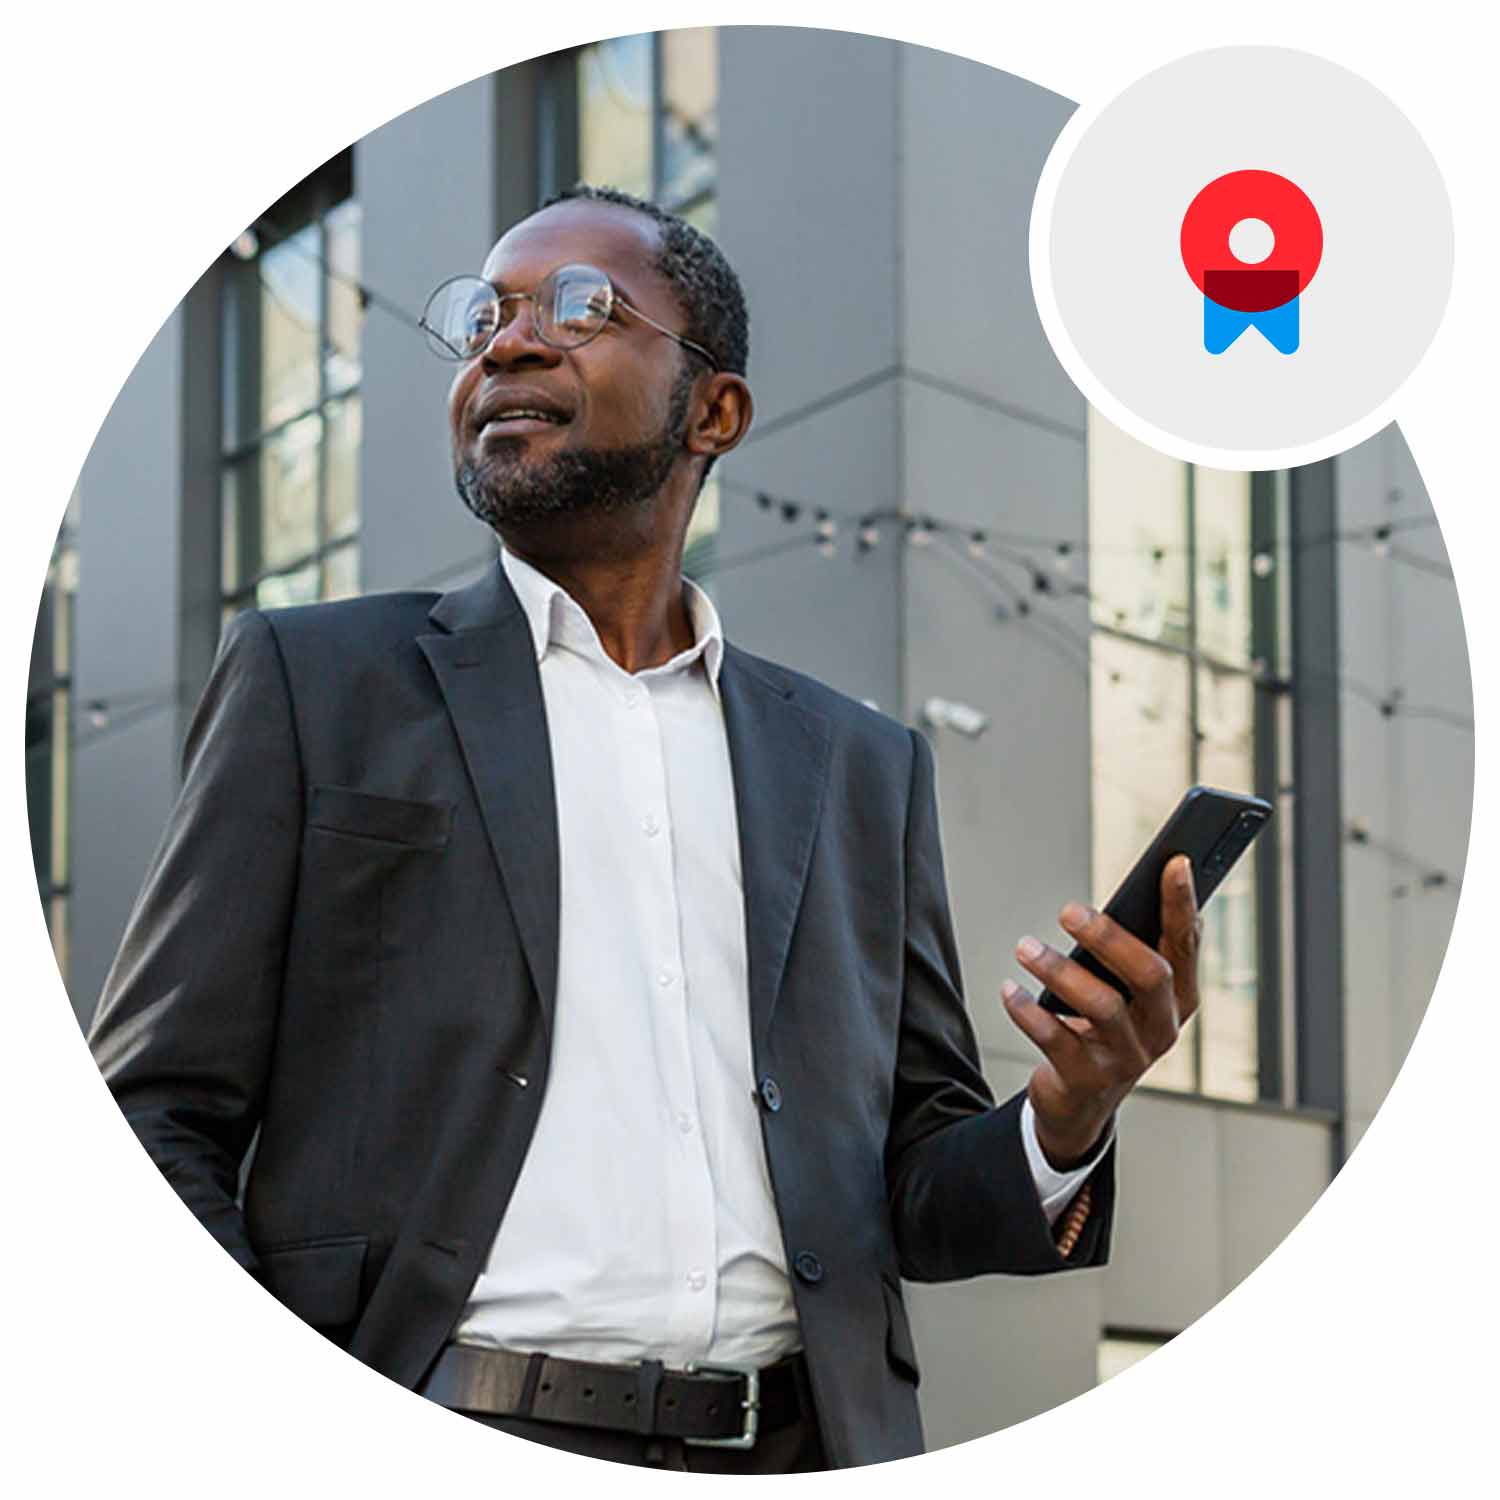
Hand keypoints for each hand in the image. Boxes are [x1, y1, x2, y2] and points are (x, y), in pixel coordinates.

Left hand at [1001, 854, 1201, 1169]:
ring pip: (1102, 1006)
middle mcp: (1162, 1028)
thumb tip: (1149, 883)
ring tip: (1025, 947)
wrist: (1083, 1100)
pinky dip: (1028, 1011)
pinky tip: (1009, 989)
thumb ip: (1142, 946)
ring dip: (1058, 970)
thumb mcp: (1131, 991)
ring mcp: (1127, 1058)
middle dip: (1109, 938)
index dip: (1182, 904)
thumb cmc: (1108, 1026)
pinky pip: (1056, 1039)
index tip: (1174, 863)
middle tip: (1067, 911)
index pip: (1186, 944)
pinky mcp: (1087, 1078)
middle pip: (1148, 976)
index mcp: (1179, 997)